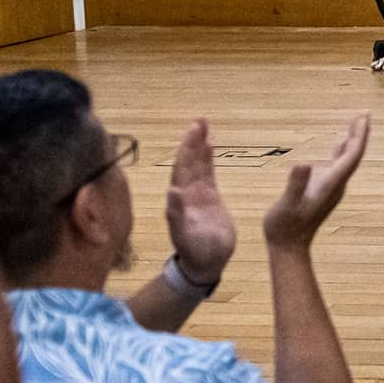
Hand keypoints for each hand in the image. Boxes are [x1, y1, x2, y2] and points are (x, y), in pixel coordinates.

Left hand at [164, 119, 235, 284]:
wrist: (206, 262)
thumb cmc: (195, 251)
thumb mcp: (184, 235)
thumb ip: (177, 214)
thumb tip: (172, 191)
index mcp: (180, 199)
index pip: (182, 169)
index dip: (186, 150)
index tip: (192, 132)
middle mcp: (187, 192)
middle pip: (189, 162)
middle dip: (192, 141)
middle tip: (200, 120)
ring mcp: (198, 194)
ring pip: (198, 164)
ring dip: (200, 145)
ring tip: (204, 125)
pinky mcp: (211, 197)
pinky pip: (208, 173)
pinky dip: (208, 159)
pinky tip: (210, 145)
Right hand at [263, 115, 369, 251]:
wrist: (289, 246)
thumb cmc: (284, 226)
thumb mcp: (286, 204)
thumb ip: (295, 185)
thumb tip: (303, 163)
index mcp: (331, 184)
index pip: (352, 155)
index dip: (359, 136)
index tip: (364, 117)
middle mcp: (337, 184)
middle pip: (354, 155)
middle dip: (360, 133)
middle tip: (364, 113)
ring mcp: (333, 187)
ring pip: (347, 159)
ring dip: (352, 140)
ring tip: (356, 122)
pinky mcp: (325, 190)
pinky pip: (338, 165)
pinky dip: (341, 150)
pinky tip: (339, 143)